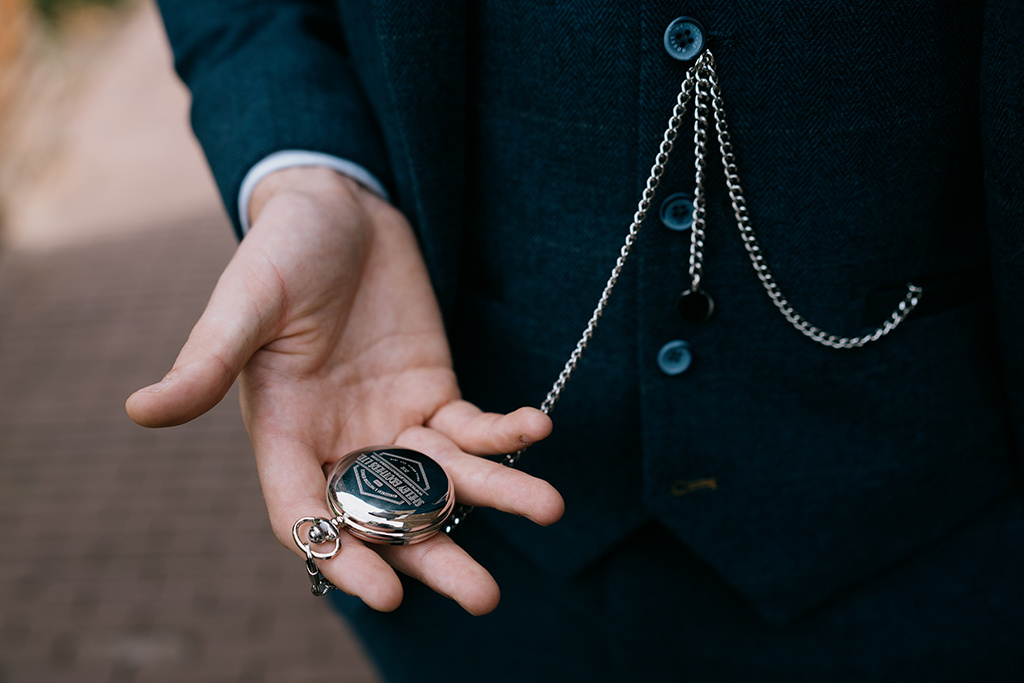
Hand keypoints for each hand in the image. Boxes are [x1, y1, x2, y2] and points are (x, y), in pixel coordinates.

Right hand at [126, 167, 562, 614]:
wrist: (338, 206)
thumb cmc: (280, 250)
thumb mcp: (243, 302)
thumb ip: (206, 362)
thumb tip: (139, 412)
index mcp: (287, 434)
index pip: (310, 515)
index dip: (344, 556)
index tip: (387, 593)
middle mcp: (341, 441)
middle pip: (387, 517)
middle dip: (433, 555)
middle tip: (483, 596)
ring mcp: (393, 420)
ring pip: (444, 479)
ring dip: (496, 495)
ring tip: (548, 508)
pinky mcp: (434, 391)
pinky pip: (475, 427)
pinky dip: (507, 430)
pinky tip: (538, 428)